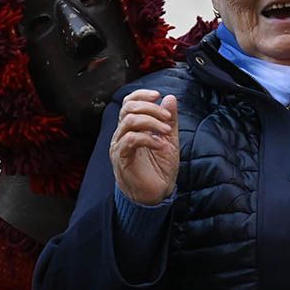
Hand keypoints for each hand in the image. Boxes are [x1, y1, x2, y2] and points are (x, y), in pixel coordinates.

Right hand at [110, 89, 178, 205]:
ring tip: (166, 132)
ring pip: (129, 121)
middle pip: (128, 108)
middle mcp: (122, 134)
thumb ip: (169, 119)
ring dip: (151, 122)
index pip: (128, 102)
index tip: (158, 95)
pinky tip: (160, 146)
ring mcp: (119, 146)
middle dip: (151, 109)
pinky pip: (130, 140)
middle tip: (167, 118)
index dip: (141, 95)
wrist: (156, 194)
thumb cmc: (159, 168)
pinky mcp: (121, 159)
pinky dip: (148, 139)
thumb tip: (169, 98)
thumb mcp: (169, 139)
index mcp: (131, 128)